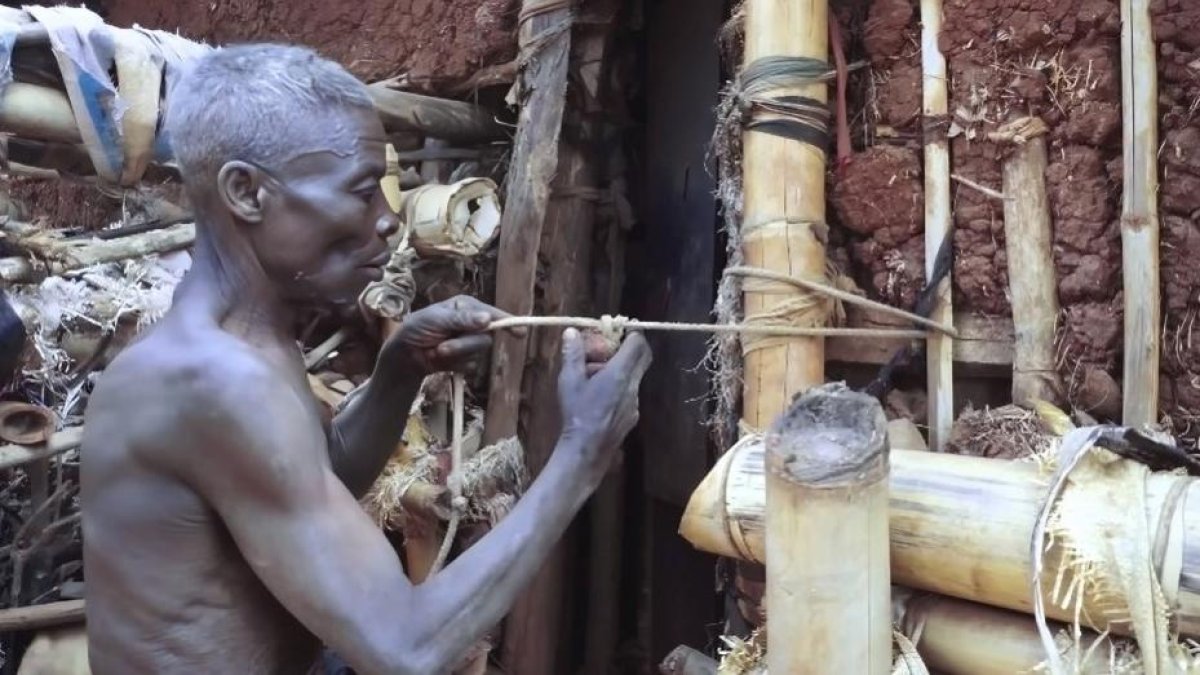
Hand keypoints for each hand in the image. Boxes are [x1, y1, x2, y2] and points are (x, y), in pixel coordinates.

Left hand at [381, 295, 509, 375]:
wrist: (404, 355)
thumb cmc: (416, 329)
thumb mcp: (435, 319)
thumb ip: (461, 320)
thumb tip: (487, 320)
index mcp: (466, 307)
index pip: (491, 314)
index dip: (507, 322)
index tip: (520, 332)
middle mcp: (472, 323)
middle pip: (486, 335)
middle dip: (465, 344)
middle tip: (444, 347)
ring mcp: (469, 341)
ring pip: (478, 351)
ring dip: (457, 353)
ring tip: (438, 351)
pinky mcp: (466, 358)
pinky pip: (470, 363)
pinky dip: (454, 363)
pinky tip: (440, 359)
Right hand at [557, 328, 651, 477]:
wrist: (587, 449)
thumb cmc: (577, 412)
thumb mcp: (569, 381)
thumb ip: (573, 354)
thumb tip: (572, 331)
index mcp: (620, 373)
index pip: (638, 344)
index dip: (633, 332)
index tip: (622, 328)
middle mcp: (633, 386)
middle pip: (643, 358)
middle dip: (630, 348)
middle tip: (610, 347)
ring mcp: (635, 402)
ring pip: (635, 376)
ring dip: (621, 369)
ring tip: (596, 375)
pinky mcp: (632, 416)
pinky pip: (630, 393)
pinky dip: (620, 386)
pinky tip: (600, 395)